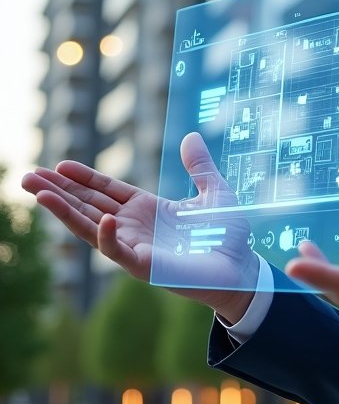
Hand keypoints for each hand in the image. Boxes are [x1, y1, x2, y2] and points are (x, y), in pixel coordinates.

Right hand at [22, 132, 259, 321]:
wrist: (243, 268)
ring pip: (91, 227)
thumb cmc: (228, 235)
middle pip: (88, 205)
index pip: (106, 190)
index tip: (59, 165)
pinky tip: (101, 220)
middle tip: (29, 177)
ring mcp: (136, 246)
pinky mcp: (144, 266)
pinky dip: (107, 237)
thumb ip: (200, 166)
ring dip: (65, 211)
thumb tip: (192, 135)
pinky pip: (118, 252)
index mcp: (148, 208)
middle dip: (59, 191)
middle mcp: (135, 227)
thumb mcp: (214, 192)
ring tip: (39, 193)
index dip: (83, 178)